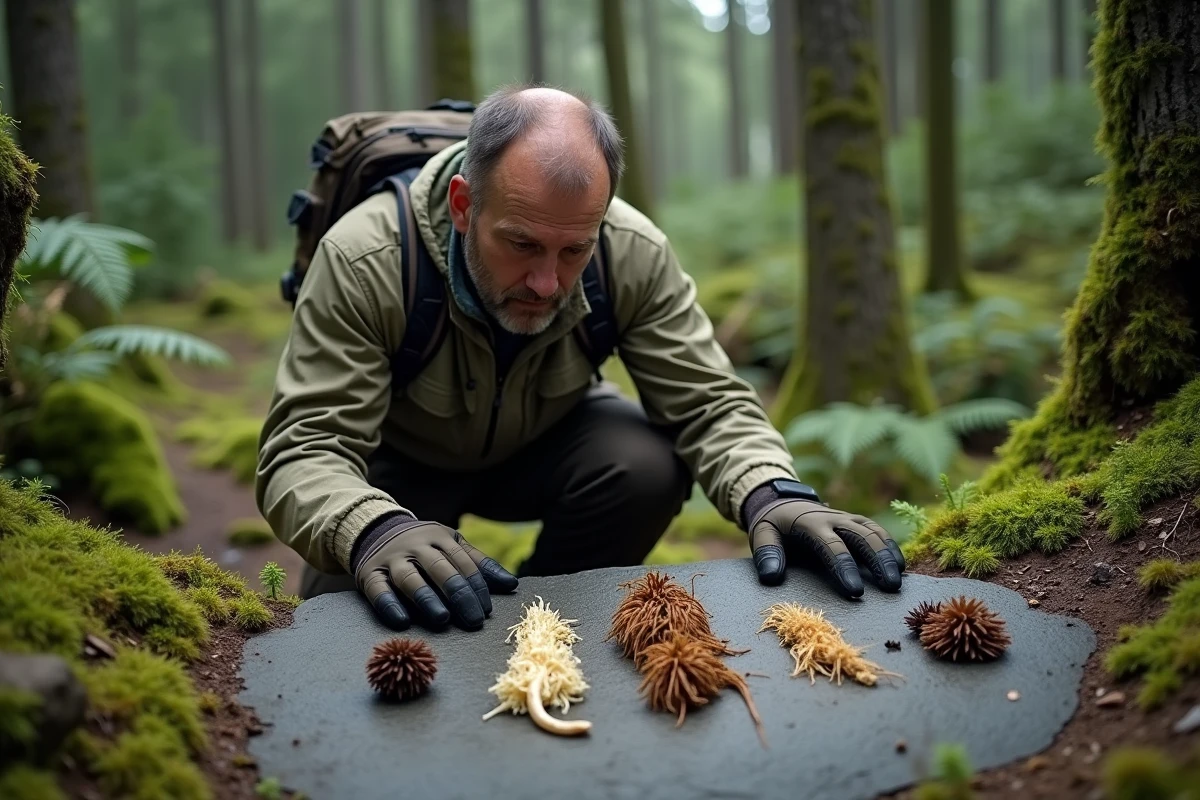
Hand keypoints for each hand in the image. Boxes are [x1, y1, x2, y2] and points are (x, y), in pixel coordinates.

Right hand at [351, 519, 517, 630]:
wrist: (376, 530)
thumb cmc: (425, 545)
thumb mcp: (452, 546)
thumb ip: (479, 565)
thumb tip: (512, 584)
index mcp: (439, 538)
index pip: (462, 562)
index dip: (476, 586)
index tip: (486, 610)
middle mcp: (415, 546)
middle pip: (440, 569)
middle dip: (458, 594)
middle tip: (473, 620)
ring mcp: (391, 559)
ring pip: (409, 578)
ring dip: (426, 598)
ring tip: (442, 619)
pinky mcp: (369, 573)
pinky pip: (378, 589)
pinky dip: (388, 605)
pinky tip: (401, 622)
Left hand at [749, 499, 904, 598]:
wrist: (784, 501)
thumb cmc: (775, 525)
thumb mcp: (762, 534)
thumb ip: (766, 553)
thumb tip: (772, 577)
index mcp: (811, 523)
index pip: (832, 546)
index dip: (844, 567)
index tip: (855, 591)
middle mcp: (834, 518)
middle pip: (862, 536)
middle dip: (878, 561)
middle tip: (890, 587)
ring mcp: (848, 518)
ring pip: (874, 533)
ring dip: (889, 555)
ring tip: (898, 581)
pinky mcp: (857, 521)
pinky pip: (877, 531)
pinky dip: (890, 546)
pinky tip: (900, 566)